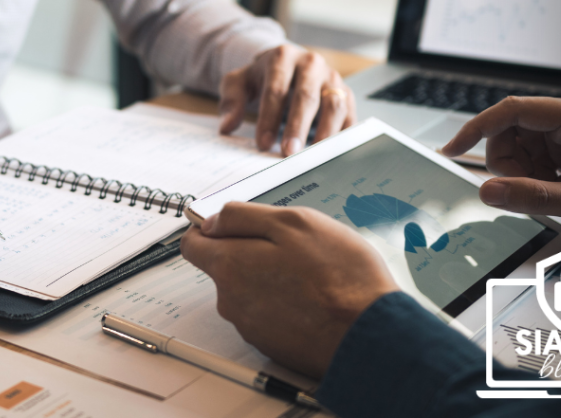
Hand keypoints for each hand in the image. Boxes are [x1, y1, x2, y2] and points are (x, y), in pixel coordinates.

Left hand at [180, 202, 397, 377]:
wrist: (368, 336)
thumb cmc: (340, 278)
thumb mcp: (294, 222)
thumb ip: (243, 217)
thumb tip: (212, 221)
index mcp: (230, 266)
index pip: (192, 244)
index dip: (210, 229)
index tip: (232, 224)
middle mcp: (231, 300)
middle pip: (224, 266)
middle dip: (249, 252)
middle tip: (291, 247)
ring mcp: (250, 326)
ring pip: (248, 289)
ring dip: (270, 277)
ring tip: (310, 273)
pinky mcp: (270, 344)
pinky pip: (268, 313)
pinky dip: (284, 302)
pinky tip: (314, 297)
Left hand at [219, 45, 355, 156]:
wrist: (287, 65)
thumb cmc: (262, 78)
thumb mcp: (239, 83)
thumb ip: (230, 102)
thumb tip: (227, 127)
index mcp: (283, 57)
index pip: (276, 89)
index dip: (269, 118)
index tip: (263, 143)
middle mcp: (311, 64)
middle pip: (306, 97)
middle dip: (297, 127)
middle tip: (289, 153)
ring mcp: (332, 77)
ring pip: (334, 104)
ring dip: (325, 132)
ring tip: (313, 156)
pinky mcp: (346, 93)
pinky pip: (349, 114)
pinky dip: (342, 134)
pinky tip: (331, 152)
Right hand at [442, 96, 560, 243]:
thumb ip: (536, 197)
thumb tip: (490, 191)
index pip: (513, 110)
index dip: (477, 128)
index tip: (453, 149)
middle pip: (510, 130)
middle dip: (507, 163)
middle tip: (525, 190)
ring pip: (516, 146)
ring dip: (520, 173)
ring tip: (548, 192)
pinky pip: (530, 159)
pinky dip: (531, 179)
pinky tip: (555, 191)